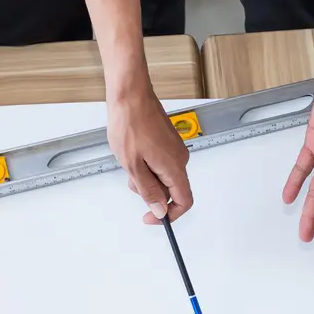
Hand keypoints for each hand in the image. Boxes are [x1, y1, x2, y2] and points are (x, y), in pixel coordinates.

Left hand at [108, 89, 192, 222]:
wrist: (131, 96)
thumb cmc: (131, 124)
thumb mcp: (133, 166)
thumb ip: (149, 191)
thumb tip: (160, 210)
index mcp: (174, 167)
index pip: (184, 201)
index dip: (169, 215)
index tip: (153, 217)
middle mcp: (180, 159)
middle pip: (172, 189)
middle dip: (151, 191)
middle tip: (132, 180)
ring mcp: (175, 149)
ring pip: (164, 175)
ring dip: (147, 177)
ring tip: (130, 161)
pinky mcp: (168, 142)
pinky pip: (161, 163)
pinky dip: (147, 165)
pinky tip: (134, 153)